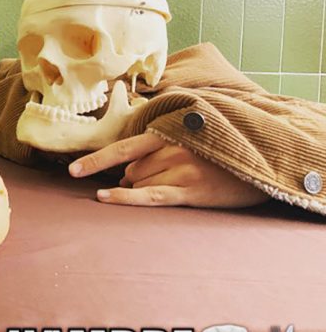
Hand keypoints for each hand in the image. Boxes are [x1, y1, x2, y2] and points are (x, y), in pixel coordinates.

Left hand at [67, 132, 268, 208]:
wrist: (260, 161)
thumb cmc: (218, 148)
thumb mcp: (188, 135)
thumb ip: (156, 144)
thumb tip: (124, 169)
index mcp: (168, 133)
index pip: (123, 148)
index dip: (96, 160)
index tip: (71, 170)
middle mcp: (171, 150)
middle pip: (131, 170)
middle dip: (132, 177)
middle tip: (160, 177)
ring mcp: (180, 170)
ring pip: (139, 183)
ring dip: (141, 188)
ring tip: (175, 182)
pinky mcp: (191, 191)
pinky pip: (150, 197)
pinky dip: (125, 198)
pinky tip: (105, 197)